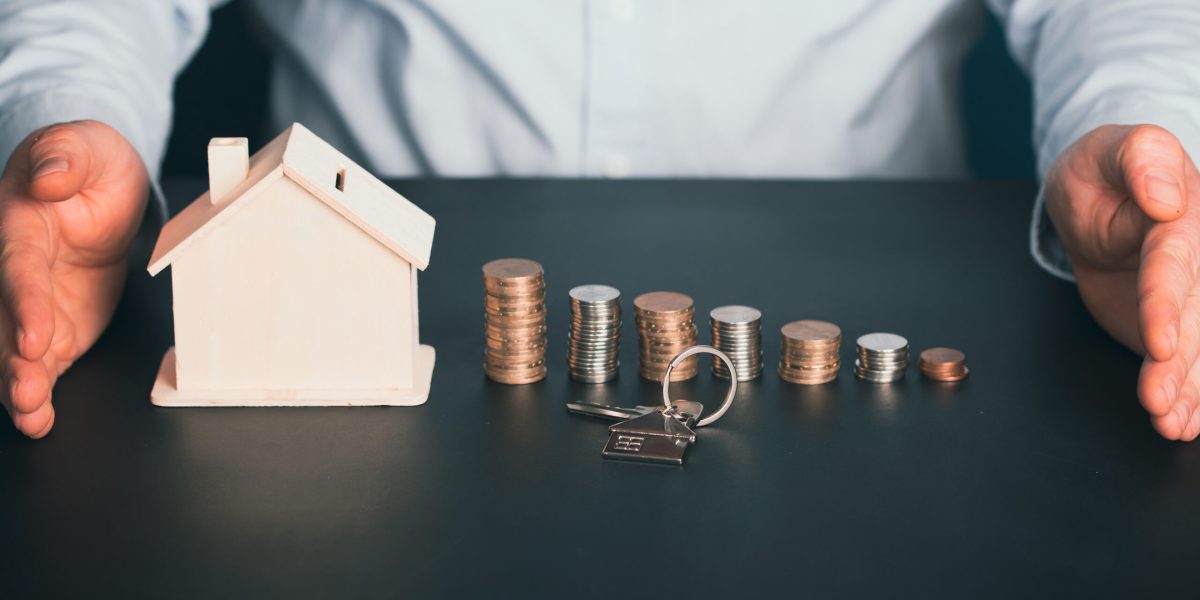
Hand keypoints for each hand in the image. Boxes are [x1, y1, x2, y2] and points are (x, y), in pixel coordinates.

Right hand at [0, 120, 147, 437]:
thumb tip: (52, 177)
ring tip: (31, 415)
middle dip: (12, 360)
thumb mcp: (86, 144)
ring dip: (19, 384)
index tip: (36, 338)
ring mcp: (31, 303)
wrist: (101, 184)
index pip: (18, 270)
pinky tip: (38, 421)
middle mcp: (16, 271)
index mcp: (18, 226)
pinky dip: (38, 393)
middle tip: (25, 393)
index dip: (24, 304)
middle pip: (5, 320)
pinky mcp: (50, 326)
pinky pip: (40, 364)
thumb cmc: (90, 162)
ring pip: (13, 348)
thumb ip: (66, 156)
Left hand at [1044, 124, 1199, 439]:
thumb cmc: (1102, 172)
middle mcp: (1196, 260)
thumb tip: (1164, 194)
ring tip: (1171, 424)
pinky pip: (1192, 360)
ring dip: (1188, 389)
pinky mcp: (1181, 320)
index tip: (1162, 343)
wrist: (1100, 200)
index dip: (1167, 304)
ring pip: (1197, 347)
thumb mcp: (1109, 149)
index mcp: (1185, 217)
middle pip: (1193, 318)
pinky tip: (1185, 424)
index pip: (1175, 265)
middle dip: (1182, 366)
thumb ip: (1139, 159)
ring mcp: (1192, 295)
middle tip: (1159, 402)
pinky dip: (1191, 395)